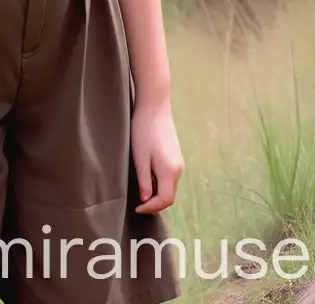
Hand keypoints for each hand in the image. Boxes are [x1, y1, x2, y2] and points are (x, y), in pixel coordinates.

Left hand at [132, 98, 182, 213]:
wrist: (154, 106)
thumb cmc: (143, 130)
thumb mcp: (140, 158)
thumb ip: (144, 181)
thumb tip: (146, 199)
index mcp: (170, 171)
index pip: (165, 200)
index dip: (151, 208)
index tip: (136, 208)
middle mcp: (178, 169)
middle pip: (169, 195)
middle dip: (153, 202)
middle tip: (136, 202)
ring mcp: (178, 161)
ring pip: (168, 186)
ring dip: (155, 191)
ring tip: (139, 187)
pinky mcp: (175, 155)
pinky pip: (168, 176)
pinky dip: (158, 181)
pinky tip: (145, 173)